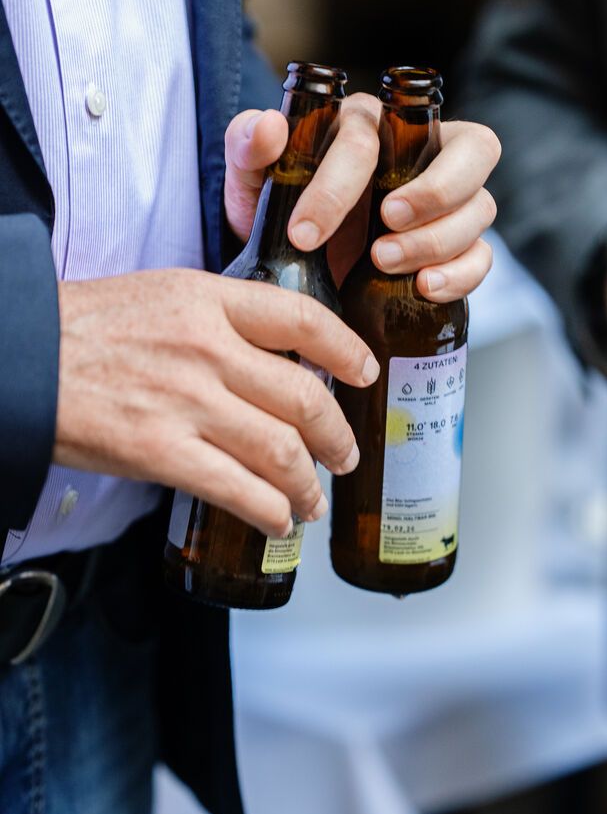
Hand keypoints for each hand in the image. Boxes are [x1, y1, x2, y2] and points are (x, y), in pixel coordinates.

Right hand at [54, 271, 378, 537]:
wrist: (19, 357)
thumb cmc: (83, 329)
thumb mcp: (160, 296)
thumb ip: (218, 319)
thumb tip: (269, 358)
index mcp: (207, 300)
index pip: (302, 319)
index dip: (346, 350)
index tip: (365, 372)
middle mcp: (207, 349)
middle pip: (304, 397)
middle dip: (337, 437)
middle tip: (344, 455)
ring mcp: (187, 402)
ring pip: (282, 451)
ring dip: (309, 484)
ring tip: (312, 500)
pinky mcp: (161, 452)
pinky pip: (239, 489)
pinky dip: (271, 509)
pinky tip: (278, 518)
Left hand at [224, 96, 499, 300]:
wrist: (289, 265)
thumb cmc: (276, 211)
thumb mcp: (251, 181)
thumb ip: (246, 147)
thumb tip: (268, 127)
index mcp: (369, 126)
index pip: (370, 140)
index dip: (338, 187)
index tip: (305, 233)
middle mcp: (422, 155)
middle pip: (472, 150)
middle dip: (433, 192)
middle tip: (385, 226)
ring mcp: (447, 204)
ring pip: (480, 208)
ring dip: (437, 240)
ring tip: (385, 265)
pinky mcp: (456, 248)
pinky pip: (483, 257)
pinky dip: (461, 274)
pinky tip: (424, 288)